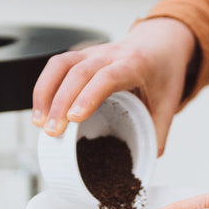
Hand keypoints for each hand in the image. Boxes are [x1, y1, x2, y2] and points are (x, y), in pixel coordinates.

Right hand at [31, 17, 196, 153]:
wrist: (160, 43)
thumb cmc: (163, 73)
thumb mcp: (168, 104)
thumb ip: (157, 134)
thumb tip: (141, 165)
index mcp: (134, 64)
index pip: (107, 77)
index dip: (88, 96)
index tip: (74, 118)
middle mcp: (110, 54)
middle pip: (78, 72)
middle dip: (61, 102)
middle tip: (52, 132)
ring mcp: (92, 52)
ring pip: (61, 65)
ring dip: (46, 93)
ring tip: (40, 123)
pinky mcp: (80, 55)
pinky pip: (56, 66)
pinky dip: (44, 87)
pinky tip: (41, 110)